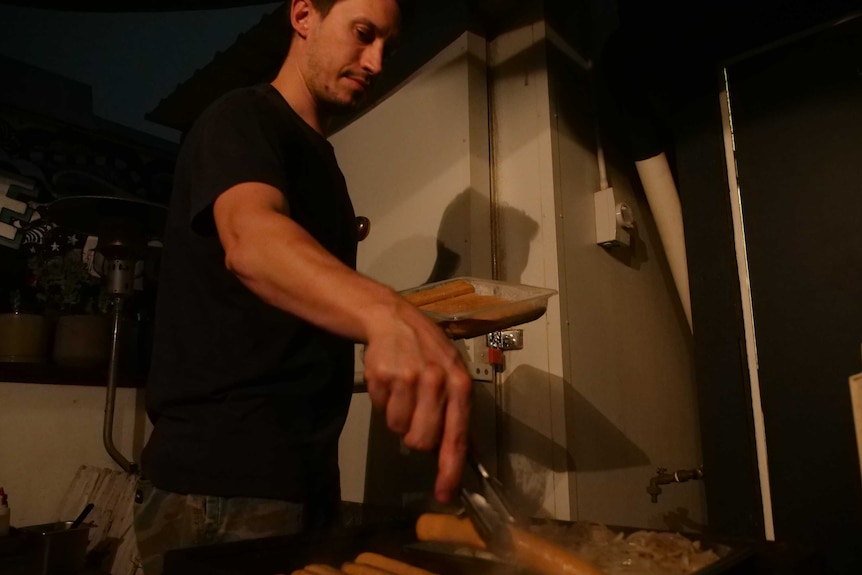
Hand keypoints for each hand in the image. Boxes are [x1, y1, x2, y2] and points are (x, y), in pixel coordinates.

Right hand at [362, 300, 471, 501]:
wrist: (393, 317)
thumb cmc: (427, 350)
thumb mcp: (452, 373)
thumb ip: (456, 412)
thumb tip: (460, 455)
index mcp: (460, 384)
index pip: (457, 436)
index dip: (449, 469)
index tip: (445, 493)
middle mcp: (437, 381)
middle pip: (421, 441)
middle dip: (415, 436)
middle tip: (415, 414)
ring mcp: (408, 378)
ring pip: (398, 428)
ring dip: (398, 416)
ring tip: (403, 391)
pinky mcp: (383, 376)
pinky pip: (380, 410)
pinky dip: (382, 402)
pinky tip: (390, 381)